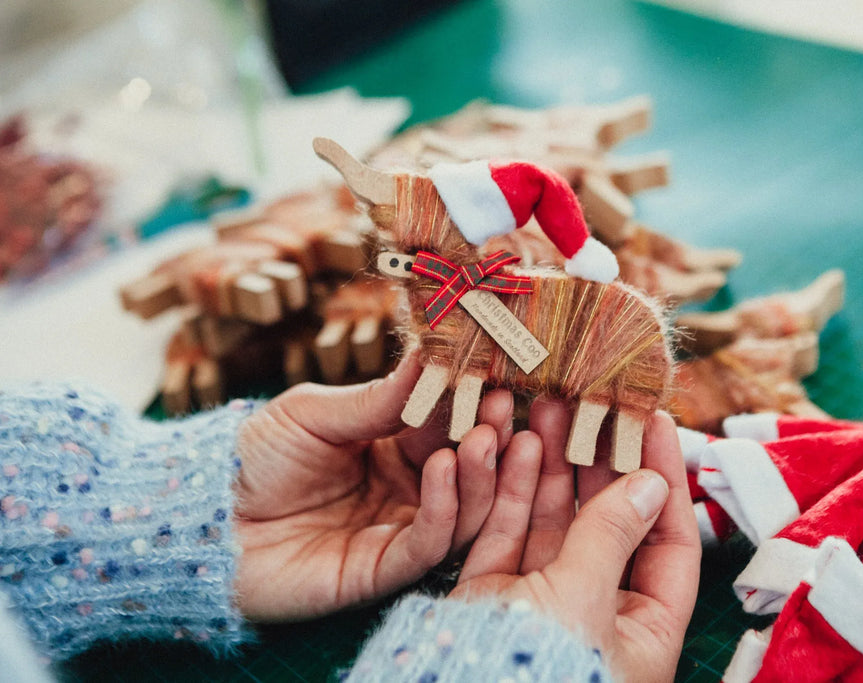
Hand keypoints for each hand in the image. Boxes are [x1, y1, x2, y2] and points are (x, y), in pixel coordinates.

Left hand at [231, 353, 514, 621]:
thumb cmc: (252, 457)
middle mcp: (405, 490)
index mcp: (393, 447)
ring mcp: (397, 531)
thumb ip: (377, 398)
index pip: (448, 426)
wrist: (203, 518)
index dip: (474, 404)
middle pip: (467, 469)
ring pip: (463, 510)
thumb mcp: (314, 413)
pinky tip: (442, 469)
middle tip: (507, 409)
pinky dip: (444, 510)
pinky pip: (427, 545)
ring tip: (485, 437)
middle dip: (492, 439)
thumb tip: (432, 354)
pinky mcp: (381, 570)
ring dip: (481, 474)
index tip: (501, 375)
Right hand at [450, 402, 700, 682]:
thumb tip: (652, 483)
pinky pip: (509, 533)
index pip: (671, 541)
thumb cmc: (538, 671)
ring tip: (551, 406)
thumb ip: (613, 534)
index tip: (655, 422)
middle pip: (609, 522)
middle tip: (594, 405)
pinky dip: (514, 490)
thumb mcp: (585, 599)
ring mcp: (541, 602)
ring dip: (554, 463)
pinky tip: (520, 444)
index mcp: (642, 631)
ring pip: (555, 521)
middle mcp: (595, 613)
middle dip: (600, 461)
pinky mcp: (491, 595)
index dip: (666, 478)